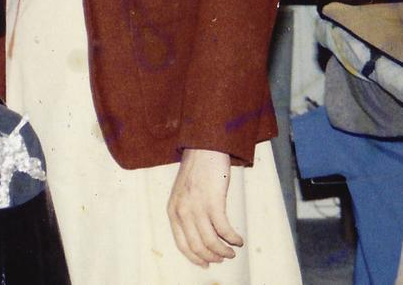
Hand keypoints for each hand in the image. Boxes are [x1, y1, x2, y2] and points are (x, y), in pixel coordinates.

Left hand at [167, 148, 242, 267]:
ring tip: (233, 250)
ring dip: (225, 251)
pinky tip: (239, 239)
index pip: (182, 245)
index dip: (196, 258)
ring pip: (212, 242)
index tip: (207, 264)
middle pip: (198, 247)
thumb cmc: (197, 169)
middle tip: (224, 258)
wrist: (204, 147)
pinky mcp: (213, 202)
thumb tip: (200, 236)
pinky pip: (224, 230)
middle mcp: (182, 211)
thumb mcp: (183, 193)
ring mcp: (197, 207)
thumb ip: (186, 212)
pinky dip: (233, 239)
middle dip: (212, 257)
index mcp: (173, 210)